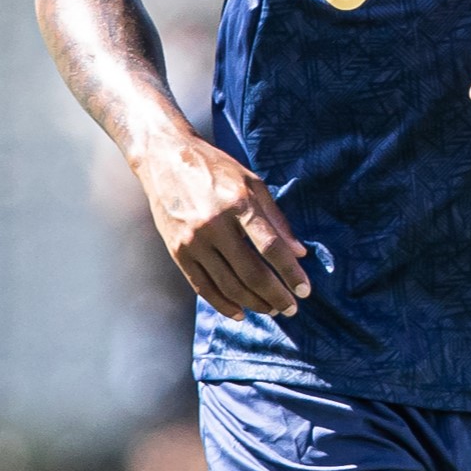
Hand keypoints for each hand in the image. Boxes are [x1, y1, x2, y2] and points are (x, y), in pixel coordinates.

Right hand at [134, 134, 310, 319]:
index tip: (305, 290)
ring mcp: (193, 240)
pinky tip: (240, 312)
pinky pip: (202, 286)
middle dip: (275, 295)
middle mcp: (214, 224)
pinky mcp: (177, 252)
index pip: (270, 247)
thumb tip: (299, 252)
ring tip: (271, 309)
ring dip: (253, 302)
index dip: (290, 272)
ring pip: (228, 284)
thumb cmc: (216, 168)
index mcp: (239, 203)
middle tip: (291, 308)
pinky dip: (223, 304)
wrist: (165, 159)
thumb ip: (276, 218)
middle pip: (251, 272)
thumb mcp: (252, 182)